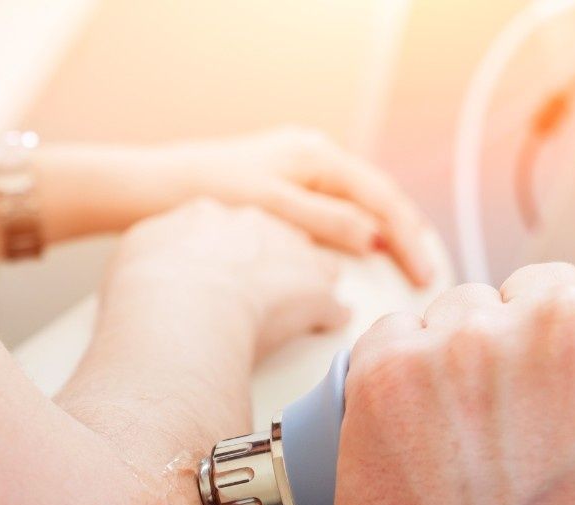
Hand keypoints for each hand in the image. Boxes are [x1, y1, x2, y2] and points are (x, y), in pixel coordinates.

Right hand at [105, 199, 347, 362]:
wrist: (178, 310)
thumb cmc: (144, 291)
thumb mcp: (132, 257)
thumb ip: (151, 254)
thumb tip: (151, 270)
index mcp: (205, 213)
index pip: (226, 226)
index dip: (226, 251)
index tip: (223, 271)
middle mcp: (251, 222)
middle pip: (274, 235)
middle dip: (272, 262)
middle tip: (259, 293)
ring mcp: (287, 252)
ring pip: (312, 261)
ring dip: (307, 284)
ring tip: (300, 310)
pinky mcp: (313, 290)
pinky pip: (330, 303)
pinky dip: (327, 316)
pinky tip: (321, 328)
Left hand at [134, 129, 435, 284]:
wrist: (150, 191)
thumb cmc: (206, 193)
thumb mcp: (273, 210)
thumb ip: (325, 221)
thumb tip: (373, 237)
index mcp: (316, 156)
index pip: (382, 198)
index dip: (408, 239)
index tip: (424, 275)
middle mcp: (311, 157)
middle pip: (375, 200)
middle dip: (404, 238)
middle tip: (424, 278)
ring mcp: (295, 172)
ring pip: (355, 206)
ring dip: (381, 236)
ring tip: (402, 269)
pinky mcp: (279, 192)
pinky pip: (331, 213)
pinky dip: (351, 236)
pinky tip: (353, 259)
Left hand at [335, 224, 574, 504]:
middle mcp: (562, 321)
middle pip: (539, 289)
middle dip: (536, 345)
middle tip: (533, 426)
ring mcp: (466, 345)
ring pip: (463, 315)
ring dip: (466, 362)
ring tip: (479, 451)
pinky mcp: (388, 377)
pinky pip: (391, 340)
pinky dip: (401, 379)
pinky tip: (426, 441)